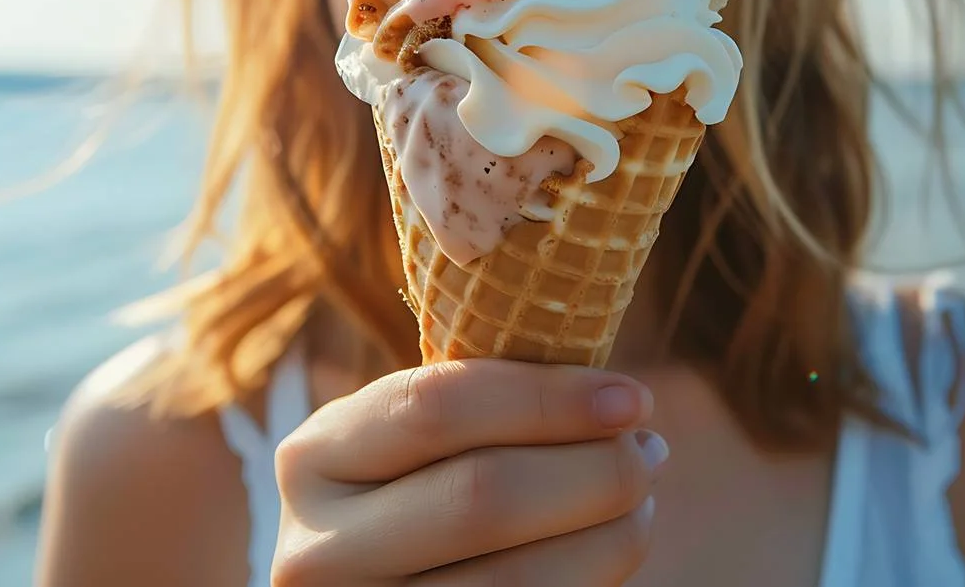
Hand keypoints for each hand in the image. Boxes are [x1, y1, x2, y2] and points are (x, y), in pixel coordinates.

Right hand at [271, 359, 664, 585]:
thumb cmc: (414, 494)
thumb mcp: (410, 446)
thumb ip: (477, 408)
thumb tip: (616, 399)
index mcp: (314, 456)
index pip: (438, 406)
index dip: (548, 398)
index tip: (631, 396)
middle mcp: (318, 549)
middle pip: (483, 496)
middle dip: (593, 468)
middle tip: (649, 449)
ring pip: (517, 580)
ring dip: (610, 533)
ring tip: (644, 498)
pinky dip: (592, 578)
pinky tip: (614, 544)